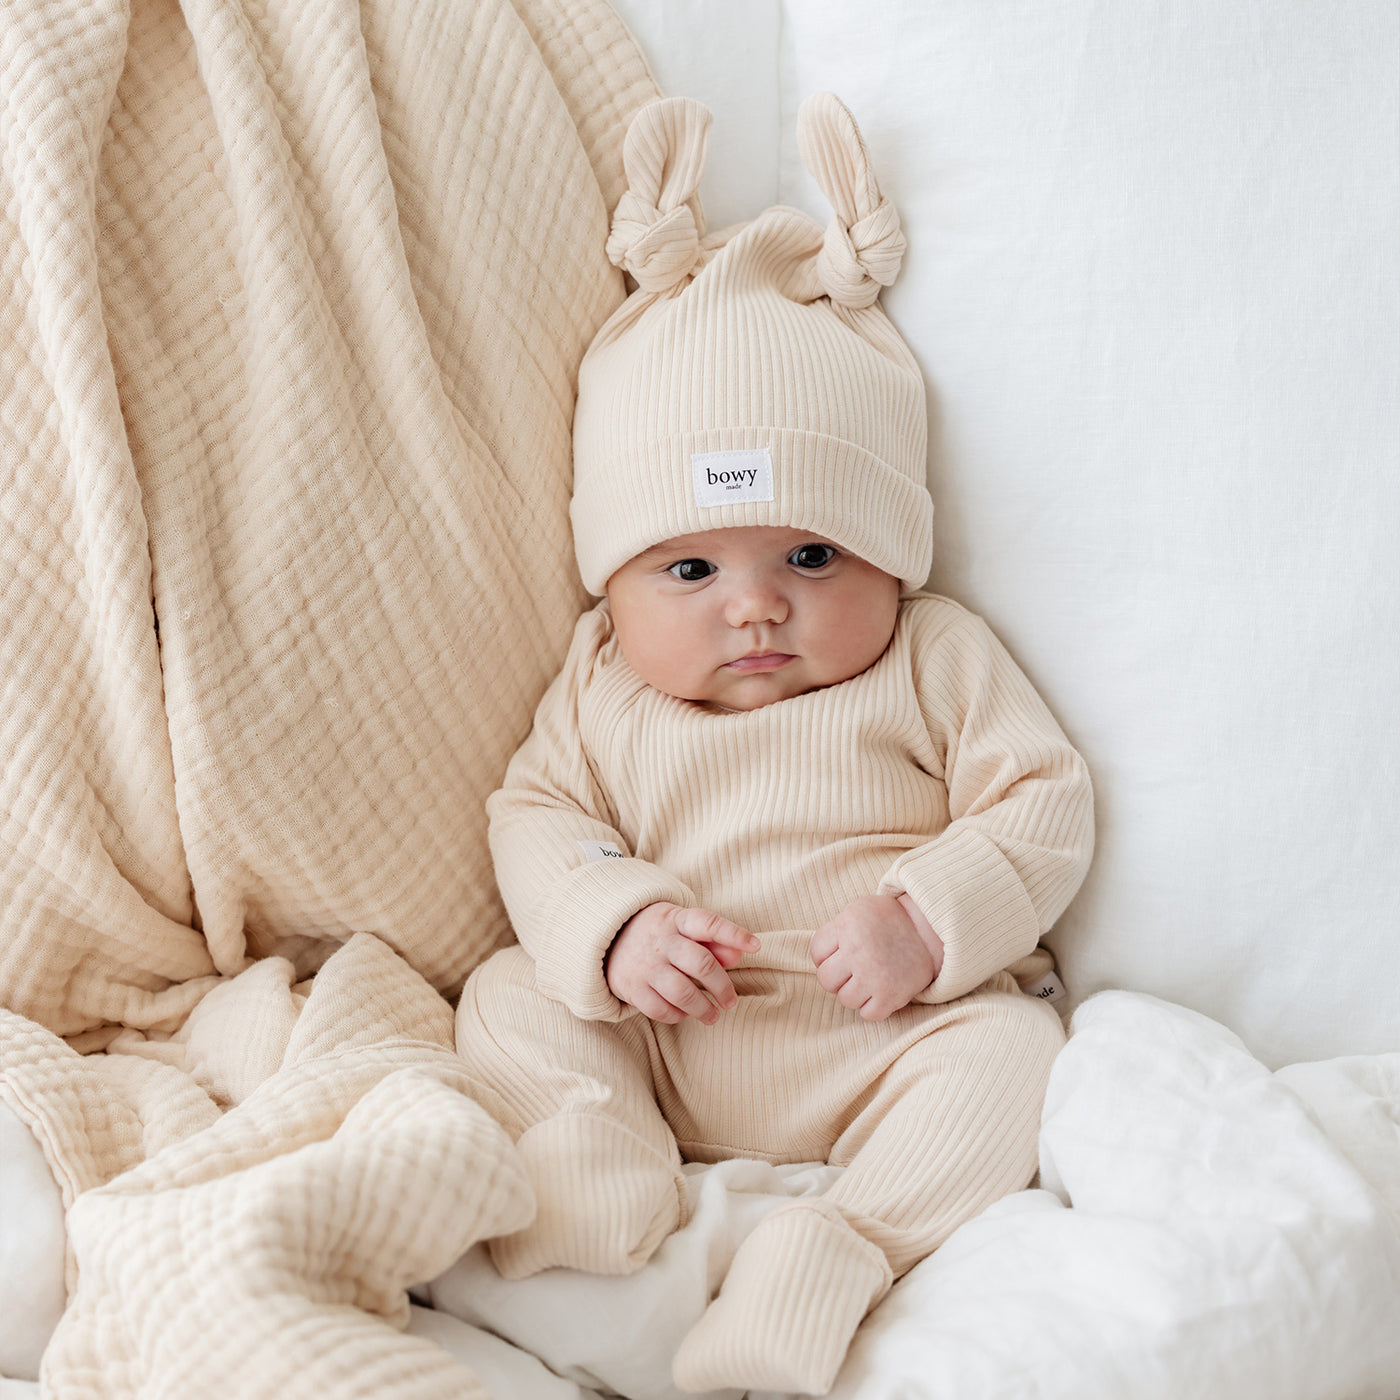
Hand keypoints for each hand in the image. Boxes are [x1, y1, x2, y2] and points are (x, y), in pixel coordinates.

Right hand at [606, 902, 759, 1024]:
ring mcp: (646, 966)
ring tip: (714, 1015)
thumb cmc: (660, 934)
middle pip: (701, 964)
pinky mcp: (632, 987)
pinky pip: (660, 1009)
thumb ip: (713, 940)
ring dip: (703, 1009)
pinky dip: (677, 1015)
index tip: (756, 946)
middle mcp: (662, 941)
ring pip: (682, 992)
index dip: (734, 934)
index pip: (709, 923)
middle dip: (722, 986)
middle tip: (731, 1001)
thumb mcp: (683, 926)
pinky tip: (685, 1014)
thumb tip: (739, 956)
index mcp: (676, 920)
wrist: (607, 939)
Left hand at [809, 894, 944, 1020]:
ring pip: (845, 999)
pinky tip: (881, 991)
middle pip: (826, 979)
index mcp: (847, 925)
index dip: (827, 955)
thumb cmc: (888, 920)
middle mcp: (857, 950)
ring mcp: (874, 974)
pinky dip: (873, 1006)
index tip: (842, 953)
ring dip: (855, 992)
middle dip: (838, 976)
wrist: (929, 929)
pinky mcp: (891, 995)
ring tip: (870, 978)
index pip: (816, 953)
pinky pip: (868, 1014)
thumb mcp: (858, 910)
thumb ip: (835, 931)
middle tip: (855, 969)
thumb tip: (819, 960)